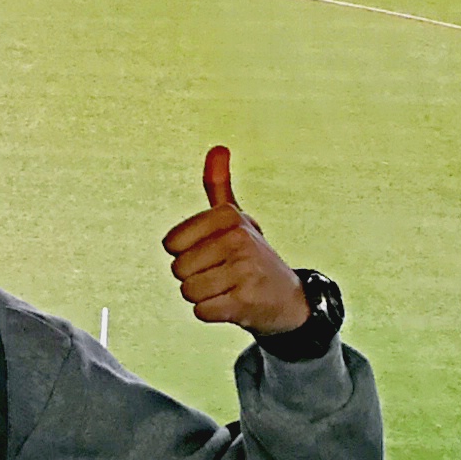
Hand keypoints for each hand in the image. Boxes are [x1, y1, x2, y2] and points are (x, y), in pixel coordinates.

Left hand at [163, 146, 310, 338]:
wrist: (288, 298)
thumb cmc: (251, 255)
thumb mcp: (235, 218)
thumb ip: (219, 185)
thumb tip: (218, 147)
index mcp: (228, 216)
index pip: (171, 243)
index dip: (185, 253)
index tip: (211, 252)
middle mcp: (238, 239)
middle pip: (178, 269)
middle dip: (194, 276)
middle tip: (222, 273)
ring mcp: (244, 270)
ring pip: (188, 291)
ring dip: (204, 296)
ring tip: (228, 288)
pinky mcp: (245, 301)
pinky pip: (201, 311)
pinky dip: (213, 312)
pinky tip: (234, 303)